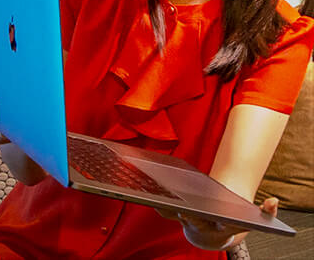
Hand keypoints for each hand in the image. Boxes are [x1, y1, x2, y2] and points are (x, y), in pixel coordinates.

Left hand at [162, 198, 278, 250]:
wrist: (216, 233)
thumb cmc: (235, 222)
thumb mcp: (253, 220)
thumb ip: (267, 212)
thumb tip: (273, 200)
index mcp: (223, 229)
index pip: (220, 226)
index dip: (215, 220)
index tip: (210, 215)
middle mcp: (204, 228)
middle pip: (194, 221)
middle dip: (188, 215)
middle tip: (182, 208)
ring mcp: (188, 223)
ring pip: (175, 216)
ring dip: (166, 207)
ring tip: (160, 194)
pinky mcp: (177, 215)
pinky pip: (165, 210)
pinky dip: (159, 202)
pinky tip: (151, 190)